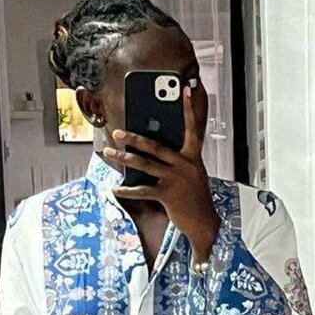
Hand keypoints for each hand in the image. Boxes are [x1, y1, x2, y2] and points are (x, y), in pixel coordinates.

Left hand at [104, 86, 220, 260]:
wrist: (204, 224)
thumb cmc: (195, 199)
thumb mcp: (192, 176)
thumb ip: (177, 162)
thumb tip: (153, 153)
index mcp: (192, 158)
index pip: (192, 128)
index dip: (189, 109)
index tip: (186, 90)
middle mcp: (184, 166)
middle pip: (155, 146)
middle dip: (134, 138)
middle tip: (119, 132)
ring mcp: (175, 180)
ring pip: (144, 165)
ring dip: (124, 159)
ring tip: (109, 154)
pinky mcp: (167, 195)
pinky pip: (142, 190)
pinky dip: (127, 190)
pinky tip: (115, 188)